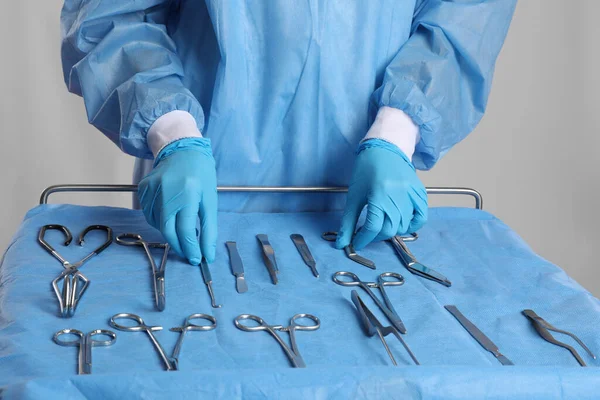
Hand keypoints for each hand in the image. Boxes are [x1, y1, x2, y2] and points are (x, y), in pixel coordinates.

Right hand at [138, 138, 217, 263]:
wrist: (182, 149)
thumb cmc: (201, 174)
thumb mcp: (210, 200)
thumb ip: (209, 228)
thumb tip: (208, 254)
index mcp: (188, 193)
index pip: (186, 230)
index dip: (191, 249)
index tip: (196, 259)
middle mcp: (167, 192)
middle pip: (168, 230)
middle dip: (178, 246)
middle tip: (188, 252)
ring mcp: (152, 190)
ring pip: (157, 224)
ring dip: (170, 233)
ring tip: (181, 229)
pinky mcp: (144, 189)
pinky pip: (150, 214)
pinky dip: (160, 221)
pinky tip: (170, 215)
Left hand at [336, 139, 426, 249]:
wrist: (384, 148)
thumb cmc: (367, 170)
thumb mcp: (354, 196)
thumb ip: (348, 222)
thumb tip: (341, 244)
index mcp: (379, 195)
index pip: (373, 227)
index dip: (364, 239)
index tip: (358, 243)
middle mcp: (398, 196)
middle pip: (389, 229)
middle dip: (376, 236)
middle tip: (369, 233)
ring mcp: (411, 194)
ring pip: (404, 225)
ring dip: (392, 231)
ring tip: (383, 226)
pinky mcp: (420, 193)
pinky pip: (421, 216)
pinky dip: (413, 224)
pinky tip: (402, 223)